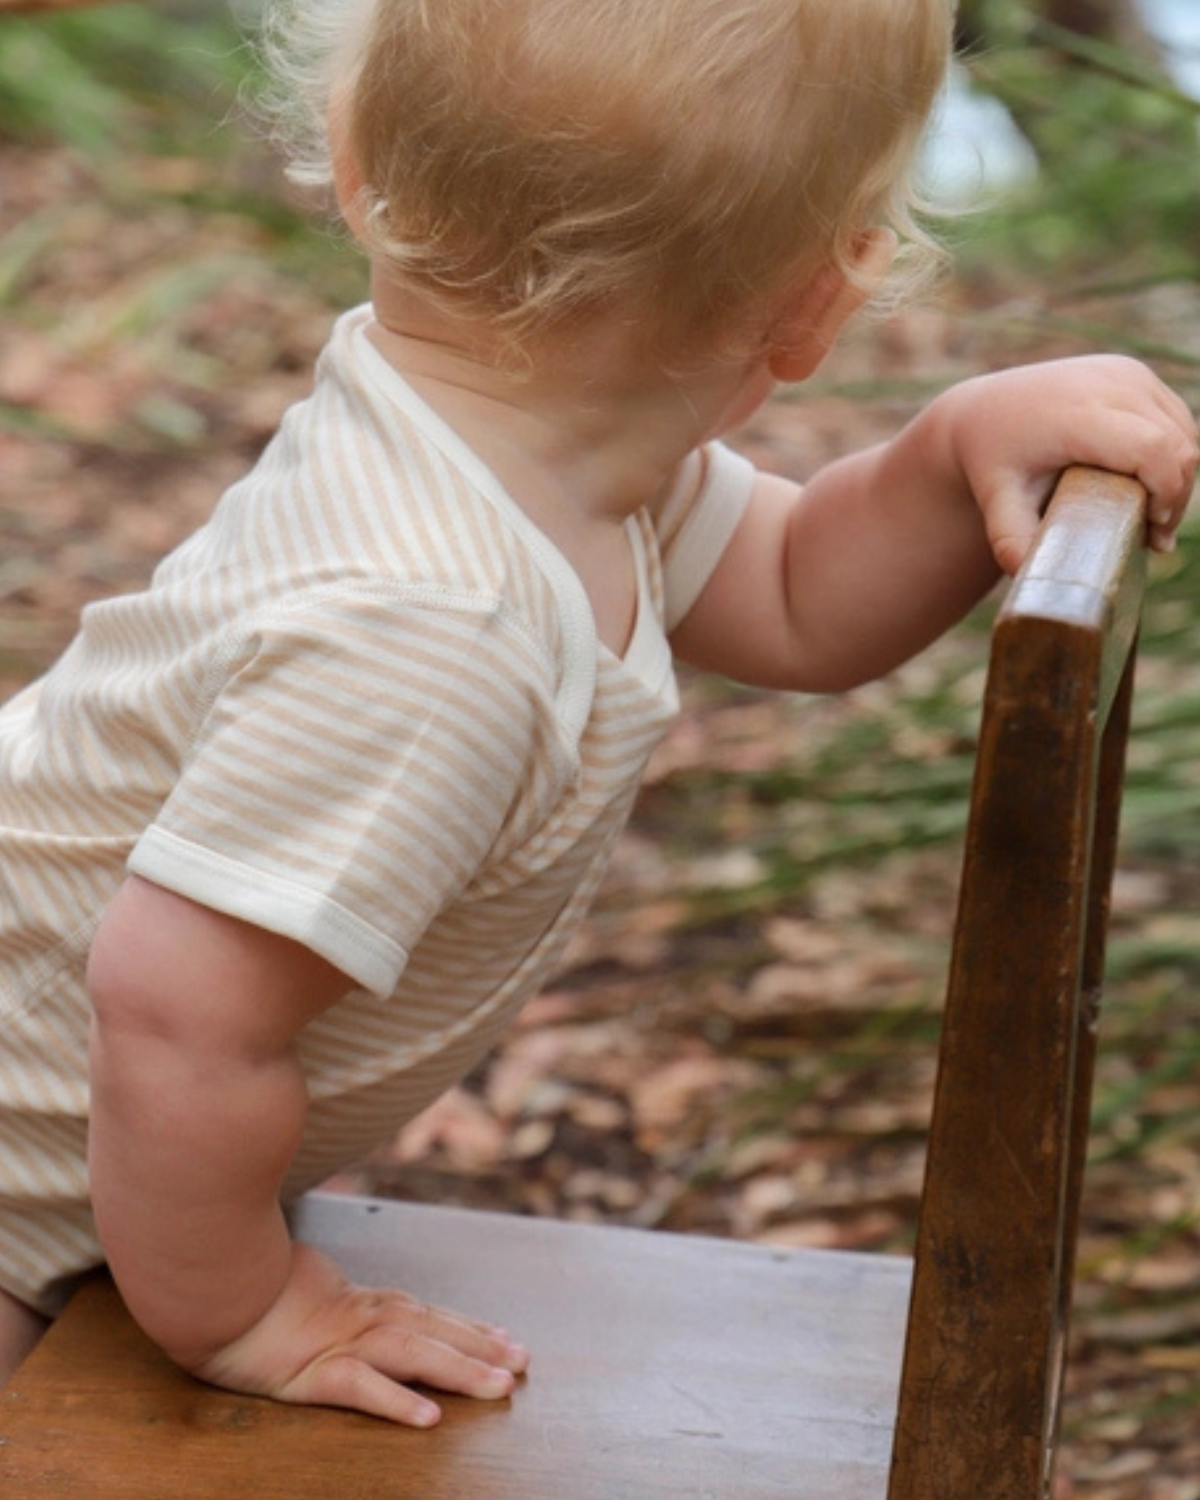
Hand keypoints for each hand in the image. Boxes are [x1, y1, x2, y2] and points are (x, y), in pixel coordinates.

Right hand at [191, 1241, 529, 1425]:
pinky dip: (398, 1402)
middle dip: (481, 1347)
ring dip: (460, 1370)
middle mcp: (359, 1317)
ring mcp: (338, 1342)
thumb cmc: (245, 1284)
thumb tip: (343, 1296)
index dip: (468, 1326)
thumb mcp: (297, 1283)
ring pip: (413, 1355)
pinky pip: (362, 1390)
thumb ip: (325, 1288)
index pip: (426, 1314)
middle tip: (523, 1362)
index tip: (507, 1337)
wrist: (204, 1283)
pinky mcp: (311, 1372)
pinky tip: (428, 1418)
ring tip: (500, 1386)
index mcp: (357, 1302)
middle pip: (433, 1331)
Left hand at [940, 355, 1197, 572]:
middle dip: (1177, 494)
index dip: (1168, 492)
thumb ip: (1010, 540)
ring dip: (1180, 476)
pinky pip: (1174, 416)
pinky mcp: (1132, 372)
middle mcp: (1107, 382)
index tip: (1152, 532)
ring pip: (1183, 429)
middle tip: (1154, 538)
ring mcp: (1123, 371)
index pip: (1153, 450)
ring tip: (1153, 517)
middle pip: (1177, 443)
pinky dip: (1174, 452)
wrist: (982, 413)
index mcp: (1077, 414)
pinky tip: (1154, 486)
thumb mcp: (997, 502)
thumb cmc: (992, 464)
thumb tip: (1026, 573)